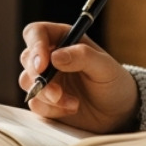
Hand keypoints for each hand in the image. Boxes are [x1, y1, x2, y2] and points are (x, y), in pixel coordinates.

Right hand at [19, 21, 138, 133]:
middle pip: (27, 58)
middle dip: (39, 77)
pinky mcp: (44, 100)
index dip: (35, 45)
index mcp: (64, 40)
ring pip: (27, 82)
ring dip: (47, 95)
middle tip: (57, 92)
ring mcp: (46, 79)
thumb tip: (55, 56)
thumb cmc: (114, 83)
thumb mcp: (105, 67)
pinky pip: (35, 103)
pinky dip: (51, 109)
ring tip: (73, 103)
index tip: (42, 64)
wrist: (118, 113)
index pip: (37, 32)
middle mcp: (51, 57)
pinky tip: (71, 109)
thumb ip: (83, 57)